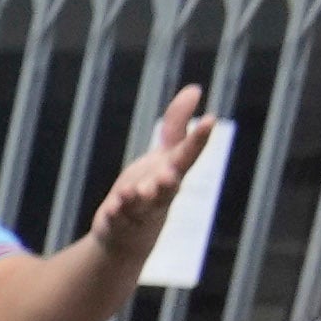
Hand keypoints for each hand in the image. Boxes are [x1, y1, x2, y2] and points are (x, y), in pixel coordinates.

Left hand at [88, 85, 219, 259]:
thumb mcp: (165, 154)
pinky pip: (117, 219)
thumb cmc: (153, 185)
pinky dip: (115, 214)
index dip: (200, 137)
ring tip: (131, 192)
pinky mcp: (118, 223)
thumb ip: (177, 124)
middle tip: (168, 175)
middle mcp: (161, 193)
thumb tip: (195, 89)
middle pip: (169, 187)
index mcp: (174, 172)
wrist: (131, 232)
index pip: (189, 154)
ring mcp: (140, 210)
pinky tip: (110, 209)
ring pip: (141, 206)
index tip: (210, 119)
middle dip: (168, 182)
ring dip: (137, 199)